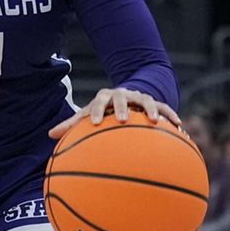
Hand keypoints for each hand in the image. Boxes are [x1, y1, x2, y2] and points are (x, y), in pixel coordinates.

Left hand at [47, 87, 181, 138]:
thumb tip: (50, 134)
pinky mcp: (155, 103)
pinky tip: (180, 127)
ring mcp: (140, 98)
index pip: (99, 101)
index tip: (95, 123)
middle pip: (122, 97)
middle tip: (123, 119)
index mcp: (105, 97)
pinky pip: (166, 108)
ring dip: (151, 109)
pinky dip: (172, 115)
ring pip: (146, 100)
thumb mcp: (88, 115)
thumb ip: (72, 124)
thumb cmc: (103, 111)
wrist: (125, 97)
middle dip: (122, 107)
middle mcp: (123, 95)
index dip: (97, 111)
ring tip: (156, 121)